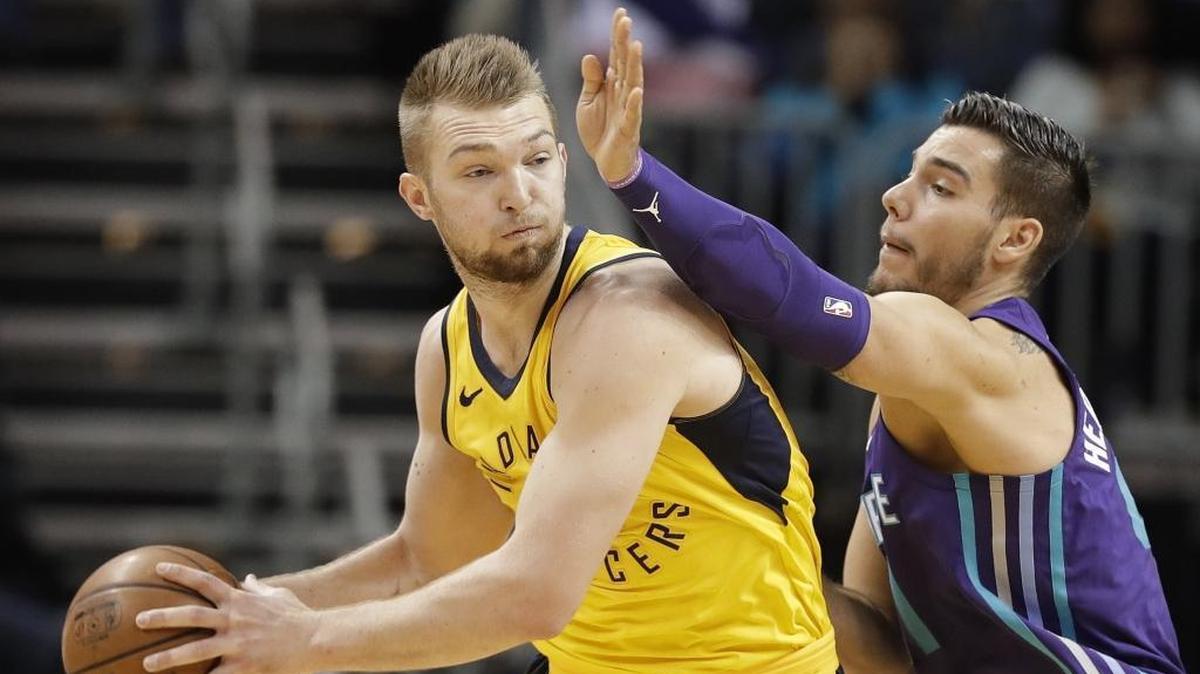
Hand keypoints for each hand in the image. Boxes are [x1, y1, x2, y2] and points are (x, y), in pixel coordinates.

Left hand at [136, 565, 320, 673]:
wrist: (317, 639)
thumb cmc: (299, 616)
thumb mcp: (280, 596)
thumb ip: (260, 588)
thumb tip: (248, 577)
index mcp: (240, 601)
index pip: (204, 581)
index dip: (180, 574)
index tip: (158, 569)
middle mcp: (234, 620)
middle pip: (191, 616)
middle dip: (162, 617)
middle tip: (138, 620)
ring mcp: (238, 644)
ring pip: (195, 650)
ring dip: (168, 657)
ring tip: (146, 664)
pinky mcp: (244, 667)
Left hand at [577, 7, 643, 183]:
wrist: (606, 162)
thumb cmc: (599, 130)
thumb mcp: (588, 102)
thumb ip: (591, 80)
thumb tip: (591, 56)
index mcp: (612, 84)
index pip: (615, 54)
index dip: (617, 35)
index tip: (620, 13)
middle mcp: (622, 92)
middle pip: (624, 63)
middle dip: (625, 42)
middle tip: (626, 20)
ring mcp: (627, 109)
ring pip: (632, 83)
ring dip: (634, 65)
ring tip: (635, 46)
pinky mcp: (628, 129)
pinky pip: (632, 115)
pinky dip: (634, 103)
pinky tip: (636, 90)